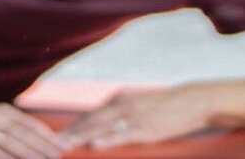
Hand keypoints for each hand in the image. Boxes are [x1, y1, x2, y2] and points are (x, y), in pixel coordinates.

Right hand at [0, 97, 67, 158]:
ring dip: (32, 153)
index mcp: (4, 111)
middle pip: (25, 134)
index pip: (31, 124)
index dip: (48, 135)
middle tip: (61, 154)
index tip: (63, 145)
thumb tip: (40, 139)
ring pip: (14, 143)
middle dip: (44, 145)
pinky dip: (10, 158)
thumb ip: (14, 124)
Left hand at [62, 86, 214, 150]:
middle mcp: (121, 105)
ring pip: (101, 127)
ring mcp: (133, 116)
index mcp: (118, 99)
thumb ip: (120, 114)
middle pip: (89, 120)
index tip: (54, 136)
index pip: (89, 115)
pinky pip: (123, 135)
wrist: (193, 102)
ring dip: (81, 137)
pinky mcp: (146, 128)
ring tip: (64, 145)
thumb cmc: (166, 107)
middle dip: (70, 133)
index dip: (72, 127)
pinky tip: (95, 144)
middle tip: (51, 143)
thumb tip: (103, 127)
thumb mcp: (138, 104)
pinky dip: (108, 139)